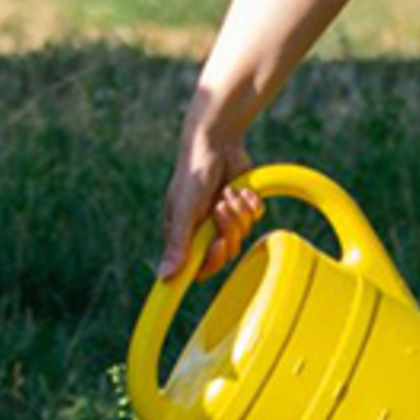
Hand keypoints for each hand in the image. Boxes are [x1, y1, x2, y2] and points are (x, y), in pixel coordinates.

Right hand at [159, 133, 263, 282]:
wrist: (216, 143)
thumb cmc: (193, 176)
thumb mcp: (184, 211)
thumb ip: (177, 244)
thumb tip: (163, 276)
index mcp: (185, 235)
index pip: (200, 267)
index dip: (212, 261)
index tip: (217, 244)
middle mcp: (205, 230)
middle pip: (227, 252)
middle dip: (228, 228)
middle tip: (220, 207)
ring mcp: (225, 219)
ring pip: (243, 235)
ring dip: (239, 212)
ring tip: (228, 192)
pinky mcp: (242, 207)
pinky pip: (256, 218)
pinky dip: (251, 203)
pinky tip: (242, 189)